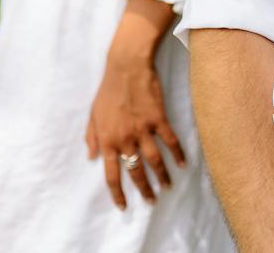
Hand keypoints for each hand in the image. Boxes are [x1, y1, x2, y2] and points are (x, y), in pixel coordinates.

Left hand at [86, 48, 186, 209]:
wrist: (126, 67)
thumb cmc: (108, 90)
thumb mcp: (92, 115)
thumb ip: (91, 138)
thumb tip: (91, 157)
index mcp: (106, 141)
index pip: (111, 175)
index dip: (118, 194)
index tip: (123, 206)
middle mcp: (124, 139)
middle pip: (135, 172)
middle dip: (144, 190)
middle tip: (152, 201)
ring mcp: (142, 129)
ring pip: (154, 161)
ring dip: (162, 176)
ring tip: (168, 186)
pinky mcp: (158, 119)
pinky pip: (170, 141)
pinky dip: (177, 154)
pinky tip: (183, 163)